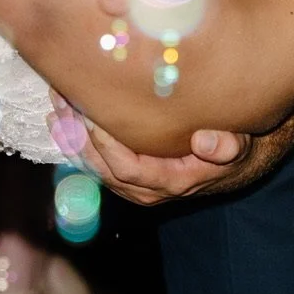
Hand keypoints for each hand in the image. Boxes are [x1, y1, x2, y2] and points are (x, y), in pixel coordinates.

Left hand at [49, 94, 253, 204]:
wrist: (234, 166)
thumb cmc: (234, 150)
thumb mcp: (239, 147)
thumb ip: (227, 146)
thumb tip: (205, 141)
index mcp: (171, 183)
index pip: (127, 167)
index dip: (106, 144)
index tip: (90, 114)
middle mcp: (147, 191)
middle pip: (102, 169)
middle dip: (79, 137)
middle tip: (62, 102)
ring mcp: (134, 187)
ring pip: (93, 168)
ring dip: (71, 139)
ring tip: (54, 107)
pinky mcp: (126, 177)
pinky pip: (94, 164)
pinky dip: (76, 143)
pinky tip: (61, 120)